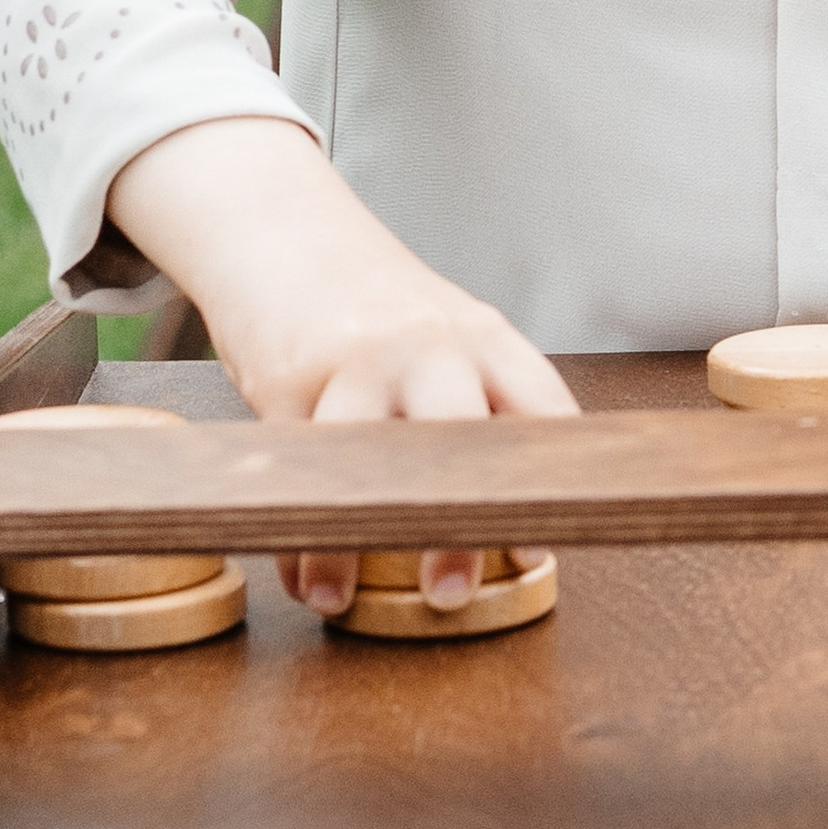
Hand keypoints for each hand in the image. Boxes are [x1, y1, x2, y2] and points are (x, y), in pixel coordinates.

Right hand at [108, 117, 575, 614]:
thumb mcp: (452, 338)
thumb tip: (521, 521)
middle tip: (451, 591)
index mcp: (487, 340)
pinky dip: (296, 530)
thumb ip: (486, 409)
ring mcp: (358, 361)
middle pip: (458, 434)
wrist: (284, 231)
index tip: (535, 553)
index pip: (540, 412)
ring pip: (361, 457)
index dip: (543, 488)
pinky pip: (295, 467)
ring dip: (348, 537)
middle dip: (455, 518)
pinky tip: (301, 574)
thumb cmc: (380, 310)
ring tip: (339, 597)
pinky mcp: (287, 377)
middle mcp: (430, 348)